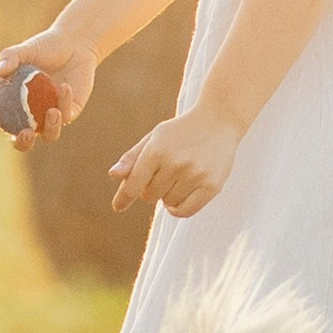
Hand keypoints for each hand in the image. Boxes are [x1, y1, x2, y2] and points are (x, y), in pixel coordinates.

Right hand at [0, 32, 95, 144]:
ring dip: (49, 129)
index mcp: (10, 102)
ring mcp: (49, 116)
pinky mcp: (70, 112)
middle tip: (25, 133)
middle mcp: (29, 114)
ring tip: (53, 112)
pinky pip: (66, 116)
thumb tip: (0, 72)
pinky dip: (64, 103)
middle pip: (21, 139)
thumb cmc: (44, 47)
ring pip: (48, 135)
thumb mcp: (24, 49)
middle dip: (21, 142)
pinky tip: (64, 86)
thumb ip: (10, 57)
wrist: (73, 44)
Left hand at [109, 107, 240, 216]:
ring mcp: (195, 175)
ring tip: (178, 177)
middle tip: (163, 173)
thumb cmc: (181, 132)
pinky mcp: (211, 186)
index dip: (123, 198)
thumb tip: (113, 175)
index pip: (133, 184)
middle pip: (149, 196)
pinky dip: (178, 209)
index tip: (117, 207)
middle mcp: (175, 163)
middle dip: (151, 188)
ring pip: (168, 204)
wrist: (219, 121)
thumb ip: (132, 158)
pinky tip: (180, 195)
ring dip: (168, 195)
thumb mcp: (154, 138)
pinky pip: (185, 211)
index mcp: (157, 150)